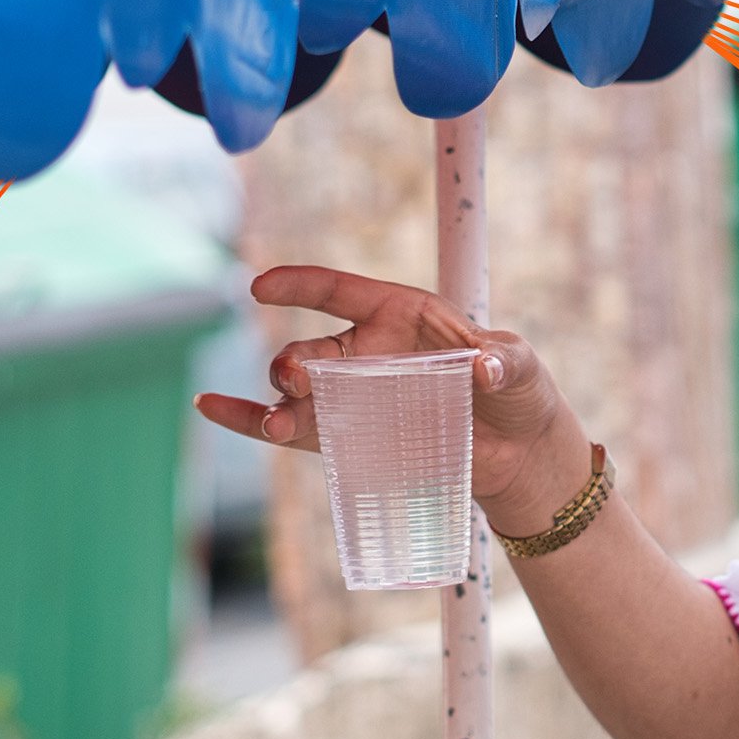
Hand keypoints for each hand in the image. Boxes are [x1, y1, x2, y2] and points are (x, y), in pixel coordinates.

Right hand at [194, 265, 593, 535]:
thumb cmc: (521, 393)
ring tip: (278, 424)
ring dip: (279, 405)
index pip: (341, 291)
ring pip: (298, 394)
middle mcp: (369, 352)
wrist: (522, 452)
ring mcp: (356, 396)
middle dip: (295, 364)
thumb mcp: (523, 369)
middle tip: (298, 381)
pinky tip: (215, 409)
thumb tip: (484, 368)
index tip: (262, 286)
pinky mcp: (353, 437)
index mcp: (403, 316)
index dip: (301, 286)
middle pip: (312, 351)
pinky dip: (252, 420)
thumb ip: (505, 363)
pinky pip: (295, 427)